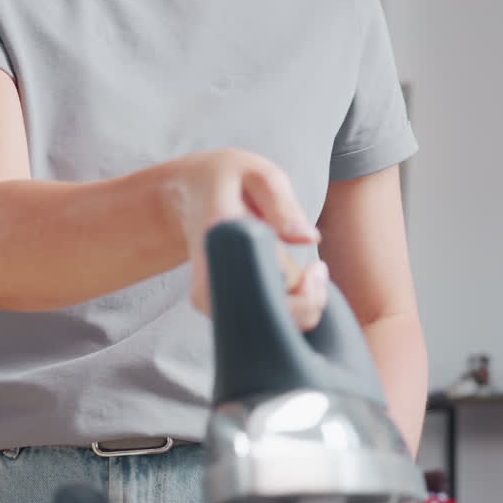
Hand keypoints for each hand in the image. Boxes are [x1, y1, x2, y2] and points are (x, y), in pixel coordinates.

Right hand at [159, 148, 328, 328]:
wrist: (186, 196)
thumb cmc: (228, 182)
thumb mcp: (257, 173)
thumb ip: (283, 203)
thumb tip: (309, 239)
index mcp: (222, 238)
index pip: (267, 285)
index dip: (303, 293)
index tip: (316, 269)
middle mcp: (207, 276)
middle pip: (266, 321)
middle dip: (305, 305)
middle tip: (315, 273)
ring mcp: (206, 298)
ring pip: (261, 329)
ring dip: (294, 309)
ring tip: (301, 276)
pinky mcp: (211, 308)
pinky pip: (255, 324)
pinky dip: (281, 312)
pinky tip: (285, 286)